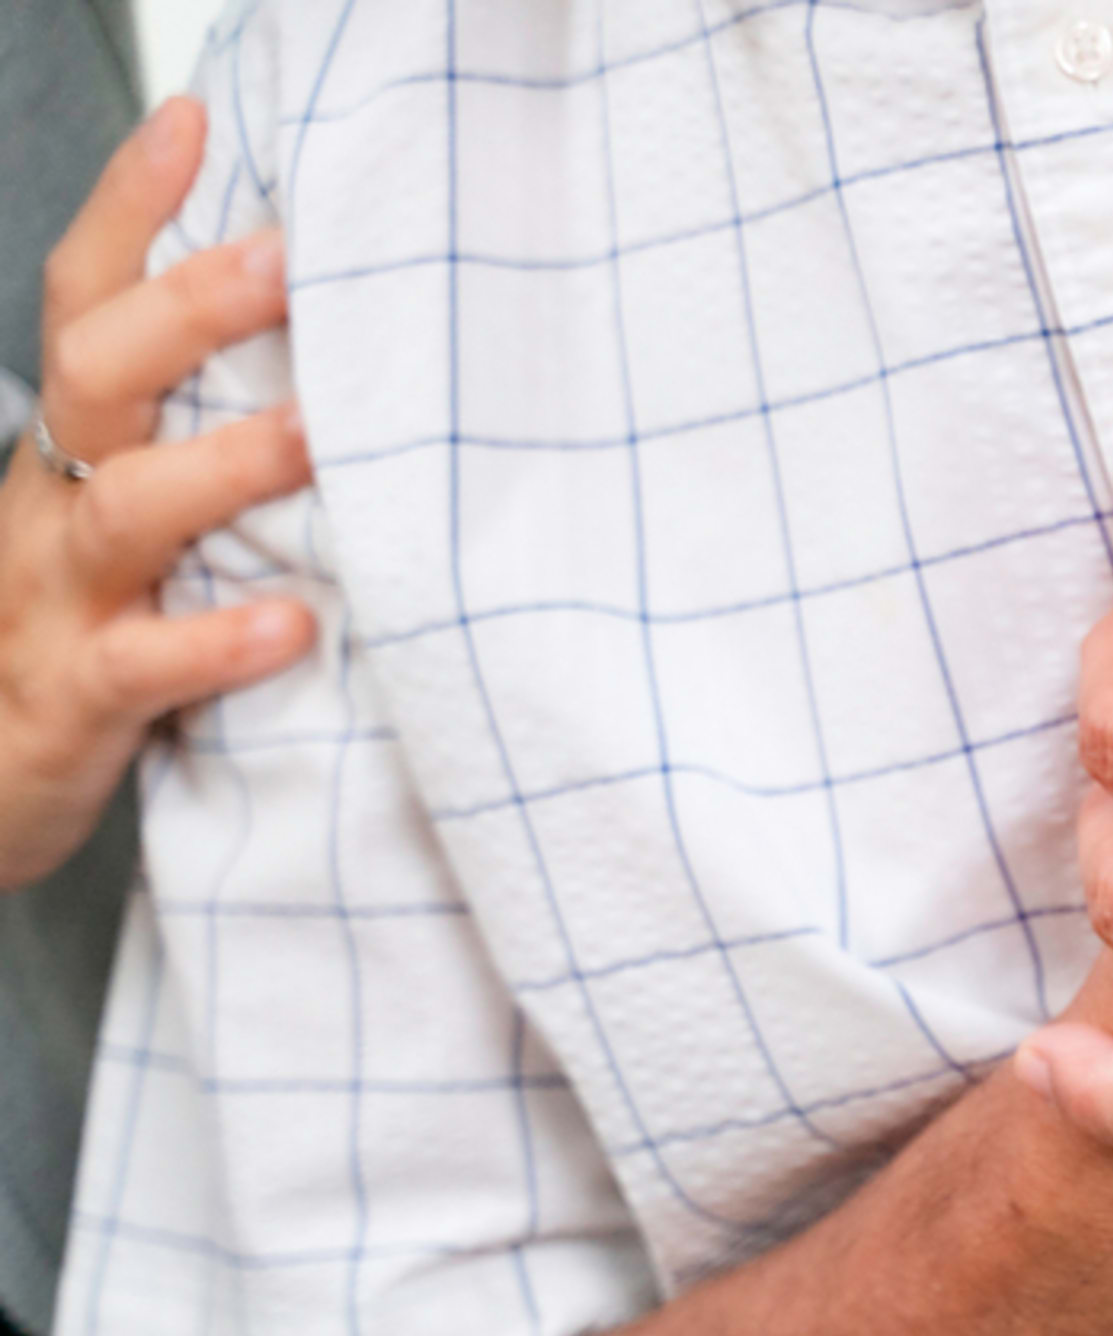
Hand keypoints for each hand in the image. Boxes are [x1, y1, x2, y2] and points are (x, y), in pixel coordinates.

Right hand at [0, 97, 314, 888]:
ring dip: (222, 467)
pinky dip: (217, 643)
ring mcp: (56, 599)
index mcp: (72, 446)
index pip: (85, 302)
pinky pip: (140, 665)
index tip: (192, 119)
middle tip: (287, 260)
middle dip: (186, 309)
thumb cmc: (88, 628)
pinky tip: (294, 623)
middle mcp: (53, 502)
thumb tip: (323, 347)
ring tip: (316, 439)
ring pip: (124, 509)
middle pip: (98, 375)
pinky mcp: (75, 702)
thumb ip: (200, 431)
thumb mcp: (135, 514)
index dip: (130, 209)